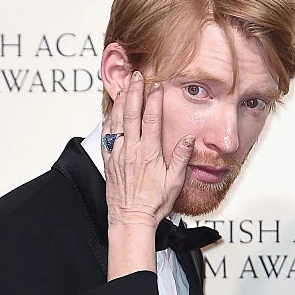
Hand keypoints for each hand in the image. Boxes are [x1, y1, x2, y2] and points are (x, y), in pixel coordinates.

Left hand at [103, 71, 193, 233]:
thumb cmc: (153, 204)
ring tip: (123, 86)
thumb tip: (188, 138)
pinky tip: (110, 112)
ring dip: (120, 101)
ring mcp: (117, 154)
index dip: (154, 98)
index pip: (151, 117)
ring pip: (116, 120)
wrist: (131, 219)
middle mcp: (131, 150)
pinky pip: (106, 136)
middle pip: (131, 112)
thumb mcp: (174, 182)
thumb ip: (180, 158)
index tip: (157, 84)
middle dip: (134, 91)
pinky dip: (108, 121)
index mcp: (149, 152)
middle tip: (137, 75)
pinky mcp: (108, 161)